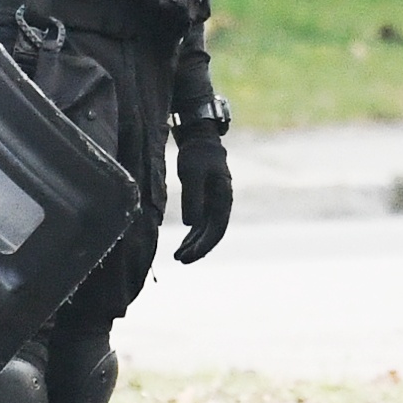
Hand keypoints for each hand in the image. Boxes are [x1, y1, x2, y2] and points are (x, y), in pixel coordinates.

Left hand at [170, 116, 232, 264]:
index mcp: (223, 197)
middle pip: (213, 233)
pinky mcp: (205, 204)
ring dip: (194, 245)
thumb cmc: (197, 155)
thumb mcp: (192, 174)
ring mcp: (214, 205)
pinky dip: (191, 237)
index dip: (205, 244)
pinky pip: (200, 225)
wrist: (200, 142)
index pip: (217, 228)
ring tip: (178, 257)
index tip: (190, 255)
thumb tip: (191, 224)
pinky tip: (182, 246)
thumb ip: (193, 197)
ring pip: (206, 232)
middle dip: (198, 249)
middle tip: (181, 260)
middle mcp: (222, 205)